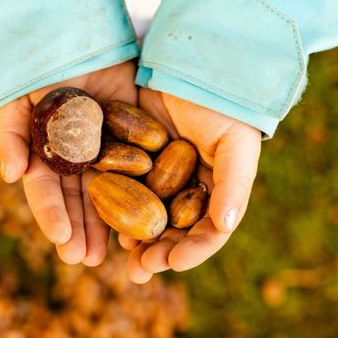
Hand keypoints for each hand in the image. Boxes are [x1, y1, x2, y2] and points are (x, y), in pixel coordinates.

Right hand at [0, 62, 137, 266]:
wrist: (77, 36)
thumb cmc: (40, 69)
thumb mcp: (17, 100)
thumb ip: (10, 136)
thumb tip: (12, 177)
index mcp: (48, 154)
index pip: (48, 193)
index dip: (53, 217)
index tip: (61, 242)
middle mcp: (77, 158)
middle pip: (79, 201)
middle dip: (81, 231)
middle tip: (85, 260)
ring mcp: (107, 149)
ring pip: (110, 192)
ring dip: (109, 223)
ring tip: (114, 252)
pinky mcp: (135, 136)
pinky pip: (139, 168)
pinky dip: (142, 193)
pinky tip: (148, 216)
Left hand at [120, 89, 261, 282]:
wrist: (197, 65)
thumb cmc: (226, 108)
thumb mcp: (236, 144)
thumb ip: (234, 185)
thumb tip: (225, 226)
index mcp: (215, 192)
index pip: (207, 233)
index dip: (191, 251)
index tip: (171, 264)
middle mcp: (186, 189)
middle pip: (172, 231)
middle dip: (156, 254)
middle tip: (138, 272)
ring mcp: (158, 175)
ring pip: (144, 215)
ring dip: (132, 239)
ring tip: (119, 255)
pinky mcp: (131, 157)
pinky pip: (122, 186)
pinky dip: (113, 206)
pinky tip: (101, 220)